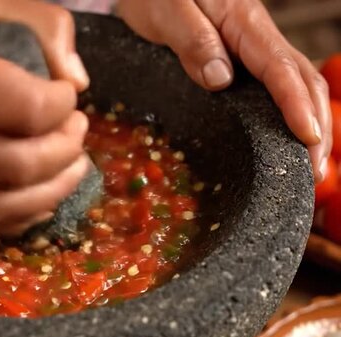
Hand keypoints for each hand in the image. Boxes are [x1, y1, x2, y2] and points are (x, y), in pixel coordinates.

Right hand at [0, 0, 89, 232]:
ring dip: (50, 192)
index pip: (28, 110)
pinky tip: (38, 196)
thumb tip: (78, 85)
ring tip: (71, 167)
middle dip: (67, 153)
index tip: (67, 95)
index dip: (65, 107)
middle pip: (17, 166)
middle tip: (78, 133)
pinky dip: (14, 217)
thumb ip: (43, 27)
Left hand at [116, 0, 331, 181]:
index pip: (280, 68)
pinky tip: (283, 138)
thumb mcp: (167, 10)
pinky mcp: (241, 57)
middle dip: (317, 124)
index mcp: (242, 22)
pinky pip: (275, 85)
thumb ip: (193, 40)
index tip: (308, 139)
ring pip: (295, 84)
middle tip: (315, 172)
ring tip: (309, 166)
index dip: (297, 106)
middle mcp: (255, 36)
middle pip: (302, 80)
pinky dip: (288, 113)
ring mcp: (251, 47)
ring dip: (308, 122)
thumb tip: (220, 80)